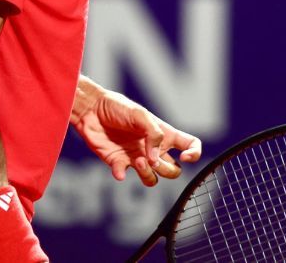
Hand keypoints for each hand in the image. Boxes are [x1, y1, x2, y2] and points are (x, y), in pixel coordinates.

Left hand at [72, 89, 201, 186]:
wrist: (91, 109)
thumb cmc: (118, 107)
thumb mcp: (140, 115)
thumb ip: (153, 135)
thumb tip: (155, 159)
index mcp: (164, 134)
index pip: (190, 145)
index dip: (194, 154)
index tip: (184, 157)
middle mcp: (153, 148)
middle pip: (173, 171)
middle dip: (166, 169)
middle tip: (151, 158)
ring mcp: (136, 157)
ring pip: (153, 179)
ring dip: (148, 174)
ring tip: (136, 161)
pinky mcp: (118, 163)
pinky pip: (124, 176)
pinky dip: (122, 175)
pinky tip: (118, 169)